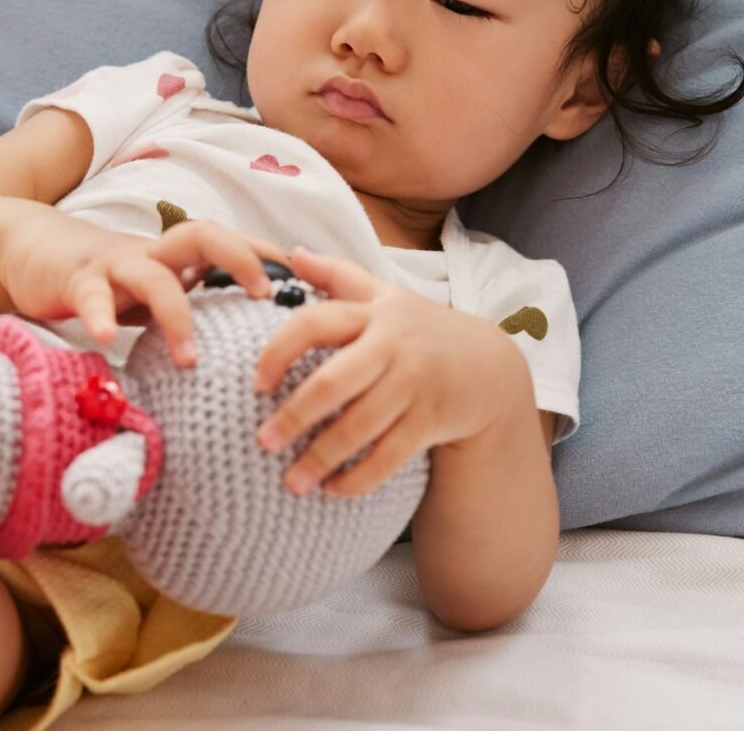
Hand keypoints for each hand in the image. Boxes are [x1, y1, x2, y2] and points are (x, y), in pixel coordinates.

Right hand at [0, 213, 287, 364]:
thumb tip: (250, 350)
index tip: (313, 276)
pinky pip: (91, 295)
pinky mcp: (78, 279)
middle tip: (264, 294)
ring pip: (155, 276)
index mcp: (180, 257)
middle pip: (204, 236)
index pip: (234, 243)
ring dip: (177, 315)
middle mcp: (156, 253)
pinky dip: (98, 316)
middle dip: (239, 258)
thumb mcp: (159, 291)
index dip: (271, 254)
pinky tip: (103, 340)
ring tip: (190, 358)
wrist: (36, 254)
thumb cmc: (111, 282)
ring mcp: (117, 264)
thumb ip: (196, 308)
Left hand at [254, 246, 512, 495]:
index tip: (256, 383)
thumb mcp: (383, 295)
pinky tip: (332, 490)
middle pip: (333, 382)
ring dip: (321, 457)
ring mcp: (414, 385)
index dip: (279, 350)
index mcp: (372, 314)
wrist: (487, 366)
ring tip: (291, 483)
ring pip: (359, 426)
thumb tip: (291, 252)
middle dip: (294, 415)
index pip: (316, 323)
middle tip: (262, 441)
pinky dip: (360, 477)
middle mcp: (392, 346)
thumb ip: (337, 275)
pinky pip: (389, 456)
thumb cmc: (419, 330)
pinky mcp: (431, 420)